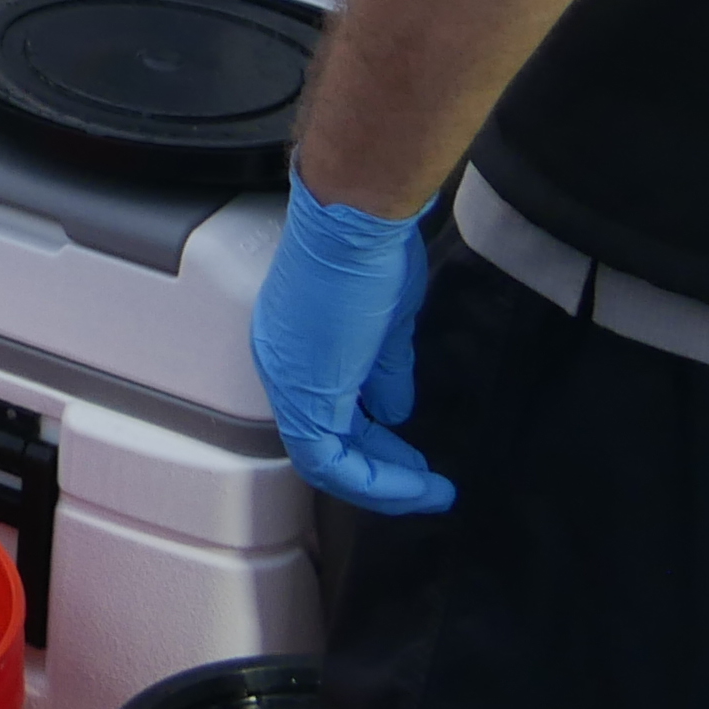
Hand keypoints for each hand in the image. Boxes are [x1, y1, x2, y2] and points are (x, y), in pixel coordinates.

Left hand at [251, 176, 454, 513]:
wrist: (358, 218)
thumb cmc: (372, 248)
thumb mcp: (386, 320)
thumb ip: (385, 369)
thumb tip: (394, 412)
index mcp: (296, 341)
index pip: (325, 408)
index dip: (370, 440)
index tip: (410, 455)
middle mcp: (281, 363)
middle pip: (324, 437)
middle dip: (380, 466)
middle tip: (423, 482)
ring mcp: (288, 378)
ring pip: (324, 456)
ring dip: (381, 481)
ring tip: (427, 490)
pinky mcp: (304, 391)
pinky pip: (329, 459)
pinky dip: (375, 481)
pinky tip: (414, 482)